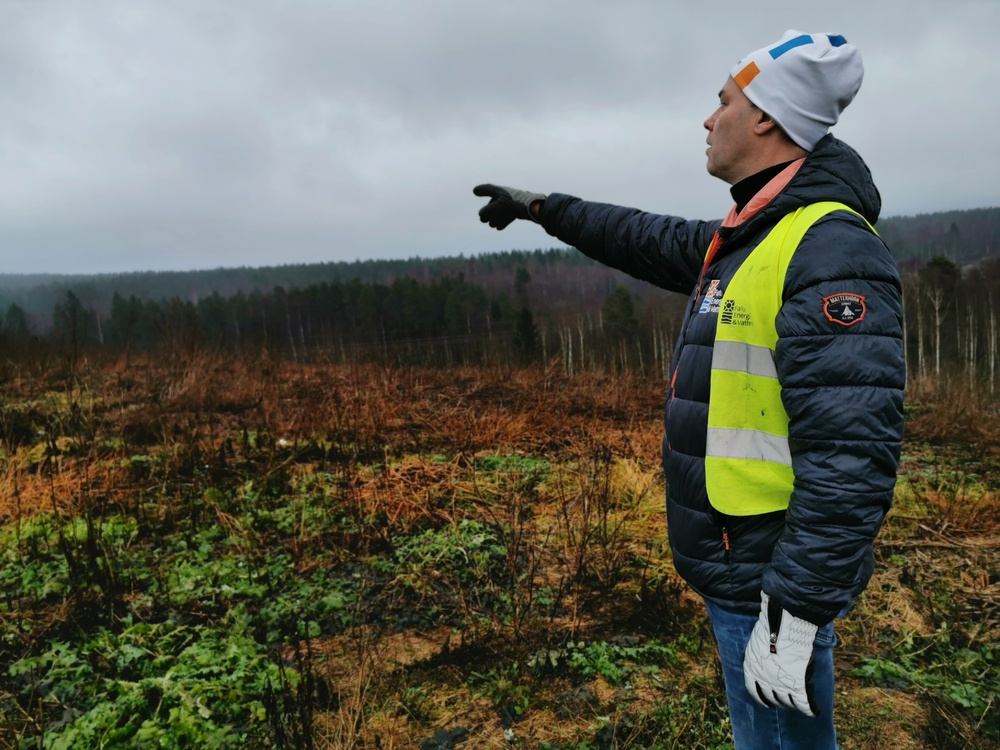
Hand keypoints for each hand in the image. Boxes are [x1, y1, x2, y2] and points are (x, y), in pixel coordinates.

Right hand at [473, 184, 545, 229]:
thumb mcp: (499, 207)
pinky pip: (508, 215)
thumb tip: (481, 215)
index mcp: (501, 191)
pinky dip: (503, 221)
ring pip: (501, 210)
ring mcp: (513, 202)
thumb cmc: (516, 203)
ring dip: (495, 218)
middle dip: (488, 212)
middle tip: (482, 220)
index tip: (475, 191)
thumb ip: (488, 210)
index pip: (489, 188)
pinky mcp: (519, 209)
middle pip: (495, 203)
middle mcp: (507, 195)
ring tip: (492, 226)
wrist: (534, 207)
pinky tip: (499, 228)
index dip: (482, 190)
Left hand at [743, 592, 818, 716]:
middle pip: (771, 697)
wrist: (784, 627)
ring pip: (786, 701)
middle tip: (783, 703)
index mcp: (752, 668)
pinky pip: (804, 703)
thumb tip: (768, 654)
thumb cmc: (770, 627)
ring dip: (791, 704)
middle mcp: (763, 679)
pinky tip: (813, 712)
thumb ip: (761, 653)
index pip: (753, 689)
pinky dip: (809, 709)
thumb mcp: (758, 641)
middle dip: (777, 701)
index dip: (760, 697)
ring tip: (796, 705)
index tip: (766, 702)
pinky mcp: (797, 686)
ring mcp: (780, 684)